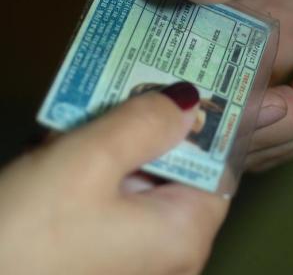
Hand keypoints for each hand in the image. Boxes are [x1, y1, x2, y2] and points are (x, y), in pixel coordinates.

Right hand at [0, 84, 227, 274]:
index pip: (218, 167)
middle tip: (137, 84)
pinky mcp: (104, 250)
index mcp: (184, 234)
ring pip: (142, 180)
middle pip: (177, 171)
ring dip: (119, 144)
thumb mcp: (90, 162)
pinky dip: (99, 168)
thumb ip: (145, 124)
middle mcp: (169, 251)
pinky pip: (115, 197)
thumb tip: (190, 100)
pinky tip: (72, 145)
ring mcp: (136, 255)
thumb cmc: (27, 232)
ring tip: (100, 106)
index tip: (188, 86)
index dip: (205, 125)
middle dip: (153, 129)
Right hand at [179, 0, 292, 169]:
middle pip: (197, 122)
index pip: (155, 73)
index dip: (192, 109)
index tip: (252, 103)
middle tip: (292, 102)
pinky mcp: (259, 77)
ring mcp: (226, 68)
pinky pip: (269, 127)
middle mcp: (192, 45)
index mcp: (175, 4)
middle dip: (248, 131)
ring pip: (236, 136)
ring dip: (282, 132)